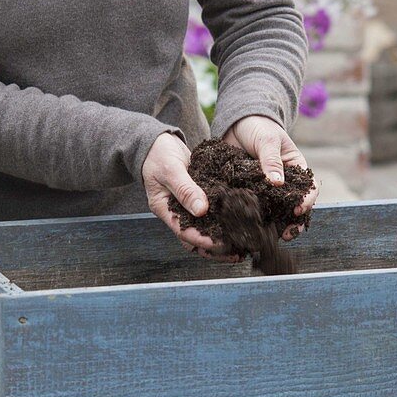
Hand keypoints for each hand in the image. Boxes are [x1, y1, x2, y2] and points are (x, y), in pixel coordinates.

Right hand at [142, 132, 238, 261]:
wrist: (157, 142)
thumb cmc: (158, 154)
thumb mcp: (171, 170)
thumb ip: (185, 189)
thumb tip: (201, 210)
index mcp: (165, 209)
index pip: (183, 232)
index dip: (202, 241)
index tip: (221, 244)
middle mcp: (176, 213)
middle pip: (195, 239)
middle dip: (214, 249)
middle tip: (235, 254)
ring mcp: (187, 208)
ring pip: (204, 231)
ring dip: (220, 240)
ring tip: (239, 248)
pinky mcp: (198, 199)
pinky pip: (210, 217)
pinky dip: (222, 224)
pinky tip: (237, 227)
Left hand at [223, 115, 319, 239]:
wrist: (237, 125)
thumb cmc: (258, 128)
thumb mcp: (267, 140)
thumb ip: (271, 160)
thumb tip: (277, 183)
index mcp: (296, 168)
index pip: (309, 187)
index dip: (307, 200)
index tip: (298, 209)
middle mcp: (285, 182)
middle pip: (295, 206)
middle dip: (294, 222)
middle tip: (288, 234)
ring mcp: (269, 190)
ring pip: (277, 212)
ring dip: (277, 226)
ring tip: (272, 238)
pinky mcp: (253, 194)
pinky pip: (258, 209)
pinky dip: (257, 220)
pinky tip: (252, 230)